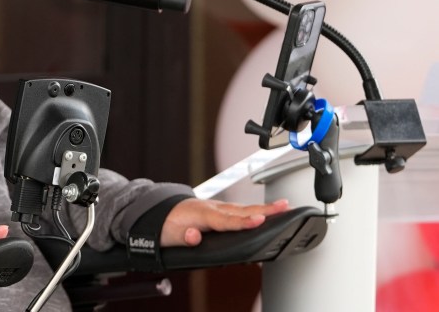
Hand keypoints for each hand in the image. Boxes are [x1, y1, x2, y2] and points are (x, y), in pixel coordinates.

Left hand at [160, 198, 289, 246]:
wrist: (159, 213)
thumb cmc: (167, 225)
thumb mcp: (170, 235)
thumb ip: (183, 238)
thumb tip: (194, 237)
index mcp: (201, 214)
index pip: (226, 220)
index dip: (243, 222)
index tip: (260, 220)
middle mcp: (212, 208)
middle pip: (241, 210)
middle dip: (264, 209)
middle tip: (285, 207)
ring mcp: (217, 208)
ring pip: (243, 209)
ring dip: (264, 208)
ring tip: (285, 208)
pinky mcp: (220, 212)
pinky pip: (241, 212)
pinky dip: (256, 212)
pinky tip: (268, 215)